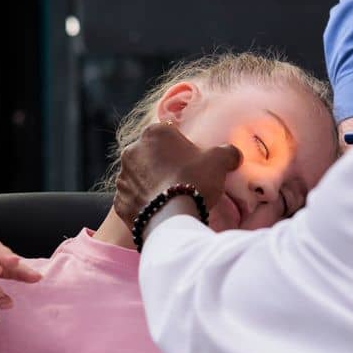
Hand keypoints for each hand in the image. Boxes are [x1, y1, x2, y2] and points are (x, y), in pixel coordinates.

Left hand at [114, 123, 241, 229]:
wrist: (172, 218)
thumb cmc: (195, 181)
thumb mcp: (219, 161)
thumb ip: (227, 152)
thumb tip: (233, 154)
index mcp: (153, 133)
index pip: (170, 135)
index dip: (183, 149)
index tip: (193, 164)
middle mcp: (131, 151)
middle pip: (152, 156)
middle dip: (164, 166)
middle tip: (183, 182)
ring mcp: (122, 178)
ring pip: (140, 178)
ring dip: (152, 184)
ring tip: (171, 199)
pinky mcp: (119, 202)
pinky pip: (134, 200)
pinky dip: (144, 204)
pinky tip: (160, 211)